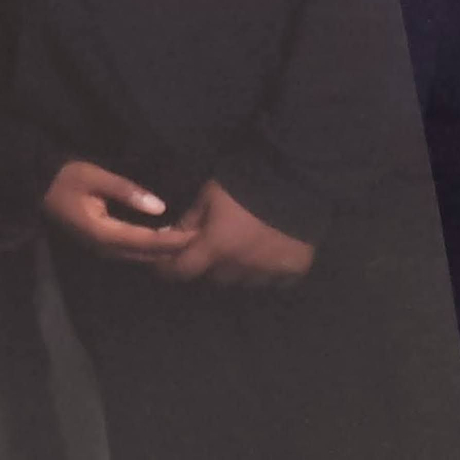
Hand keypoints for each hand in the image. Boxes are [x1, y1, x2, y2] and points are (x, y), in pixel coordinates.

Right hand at [43, 160, 196, 262]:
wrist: (38, 186)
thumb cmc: (66, 178)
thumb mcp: (96, 177)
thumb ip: (127, 191)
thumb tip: (159, 207)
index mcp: (103, 232)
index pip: (145, 240)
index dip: (171, 240)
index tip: (194, 236)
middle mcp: (103, 247)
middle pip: (144, 254)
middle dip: (171, 250)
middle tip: (198, 241)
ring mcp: (100, 248)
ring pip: (137, 256)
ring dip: (161, 251)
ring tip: (186, 242)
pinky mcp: (99, 243)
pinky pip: (129, 250)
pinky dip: (149, 247)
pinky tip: (164, 239)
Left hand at [154, 179, 315, 286]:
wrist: (295, 178)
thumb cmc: (245, 182)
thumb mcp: (210, 194)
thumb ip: (191, 218)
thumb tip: (172, 234)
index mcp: (217, 247)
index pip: (182, 270)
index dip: (169, 269)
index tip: (164, 265)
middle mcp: (240, 267)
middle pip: (216, 277)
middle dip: (211, 264)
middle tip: (215, 247)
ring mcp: (269, 272)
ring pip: (245, 280)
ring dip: (239, 269)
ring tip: (245, 248)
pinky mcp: (293, 271)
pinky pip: (275, 280)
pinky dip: (269, 271)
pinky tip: (271, 254)